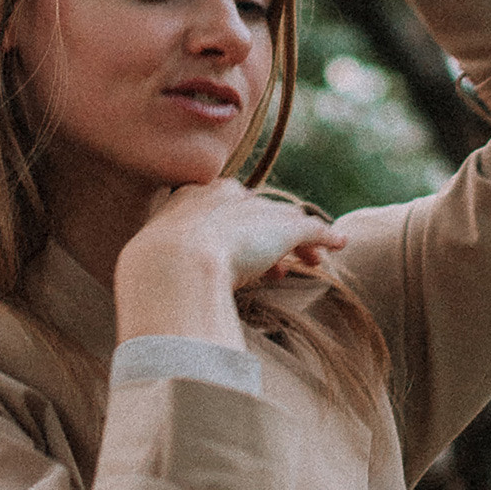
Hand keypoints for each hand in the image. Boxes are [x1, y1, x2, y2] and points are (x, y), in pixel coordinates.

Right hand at [134, 179, 345, 289]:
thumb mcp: (153, 261)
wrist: (171, 267)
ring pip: (286, 221)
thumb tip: (150, 293)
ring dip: (300, 241)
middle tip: (275, 265)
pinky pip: (311, 229)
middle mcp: (228, 196)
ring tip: (311, 261)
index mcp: (193, 199)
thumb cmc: (153, 273)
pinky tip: (339, 244)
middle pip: (258, 212)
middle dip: (269, 236)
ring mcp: (255, 210)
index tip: (238, 254)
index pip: (224, 207)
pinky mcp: (282, 228)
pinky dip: (326, 237)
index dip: (236, 231)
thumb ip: (164, 265)